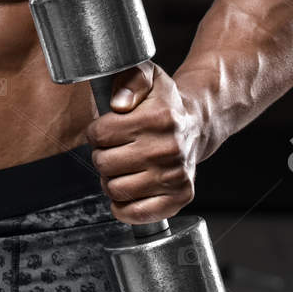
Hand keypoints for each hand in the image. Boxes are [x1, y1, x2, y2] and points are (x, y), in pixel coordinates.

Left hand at [85, 61, 203, 224]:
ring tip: (123, 167)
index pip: (99, 134)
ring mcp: (176, 176)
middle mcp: (169, 149)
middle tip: (115, 149)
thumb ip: (130, 80)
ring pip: (115, 189)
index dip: (96, 131)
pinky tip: (129, 188)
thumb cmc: (164, 103)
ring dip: (111, 179)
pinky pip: (134, 214)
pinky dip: (123, 206)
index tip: (107, 129)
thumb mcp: (148, 77)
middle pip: (103, 163)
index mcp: (159, 118)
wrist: (196, 125)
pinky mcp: (179, 197)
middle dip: (102, 155)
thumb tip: (119, 104)